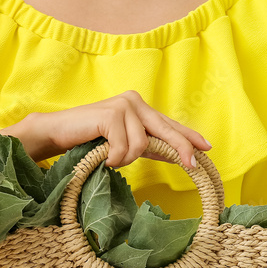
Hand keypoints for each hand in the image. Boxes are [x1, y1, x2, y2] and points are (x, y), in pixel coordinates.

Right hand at [25, 90, 212, 168]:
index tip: (207, 148)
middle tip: (192, 165)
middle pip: (166, 129)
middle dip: (180, 149)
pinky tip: (103, 156)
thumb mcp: (124, 142)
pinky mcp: (110, 114)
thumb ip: (148, 144)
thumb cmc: (90, 139)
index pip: (169, 124)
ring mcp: (123, 106)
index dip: (188, 137)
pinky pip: (124, 148)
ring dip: (125, 160)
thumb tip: (177, 154)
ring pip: (141, 146)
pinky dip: (114, 159)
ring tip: (110, 158)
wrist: (59, 132)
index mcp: (140, 107)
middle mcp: (134, 101)